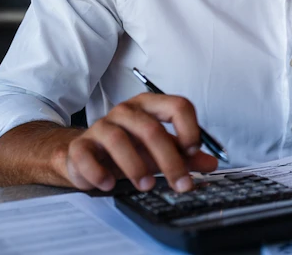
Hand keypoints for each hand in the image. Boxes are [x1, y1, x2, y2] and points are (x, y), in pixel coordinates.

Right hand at [60, 93, 217, 192]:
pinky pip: (86, 156)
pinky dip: (98, 172)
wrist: (89, 154)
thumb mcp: (161, 149)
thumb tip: (211, 163)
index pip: (178, 105)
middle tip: (180, 184)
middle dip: (169, 160)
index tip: (194, 151)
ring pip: (119, 140)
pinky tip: (109, 184)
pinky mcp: (81, 145)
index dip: (189, 128)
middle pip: (151, 129)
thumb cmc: (130, 147)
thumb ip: (186, 155)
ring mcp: (101, 126)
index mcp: (151, 106)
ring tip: (147, 186)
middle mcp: (126, 111)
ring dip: (136, 167)